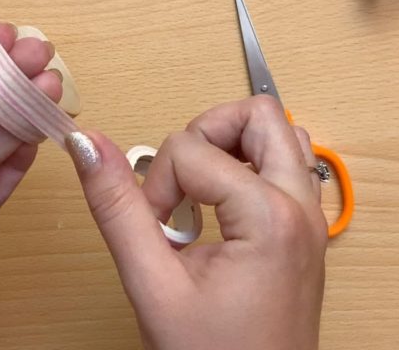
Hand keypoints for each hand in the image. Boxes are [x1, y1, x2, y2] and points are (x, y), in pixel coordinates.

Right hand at [65, 97, 327, 349]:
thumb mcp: (152, 284)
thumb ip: (116, 207)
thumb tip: (86, 144)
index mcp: (269, 216)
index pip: (193, 148)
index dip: (157, 182)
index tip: (155, 230)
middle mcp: (302, 207)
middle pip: (257, 113)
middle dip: (206, 135)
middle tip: (179, 182)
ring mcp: (312, 218)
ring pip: (280, 134)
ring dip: (233, 147)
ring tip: (200, 194)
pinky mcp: (307, 231)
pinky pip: (288, 168)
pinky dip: (250, 170)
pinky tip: (220, 212)